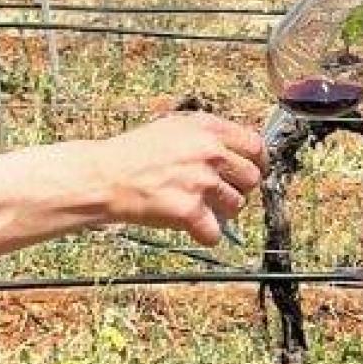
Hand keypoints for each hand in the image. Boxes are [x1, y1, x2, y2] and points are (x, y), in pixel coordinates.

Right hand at [97, 112, 266, 245]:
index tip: (254, 171)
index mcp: (207, 128)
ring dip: (220, 211)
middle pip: (251, 178)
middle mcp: (209, 152)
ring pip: (236, 206)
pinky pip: (215, 232)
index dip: (258, 162)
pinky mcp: (189, 210)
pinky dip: (205, 235)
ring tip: (197, 207)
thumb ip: (206, 136)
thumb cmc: (132, 154)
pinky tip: (191, 227)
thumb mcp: (173, 128)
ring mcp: (201, 181)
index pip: (255, 145)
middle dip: (239, 189)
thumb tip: (235, 151)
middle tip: (220, 194)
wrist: (103, 176)